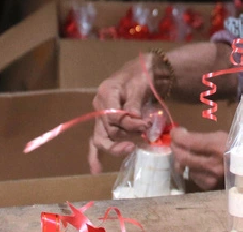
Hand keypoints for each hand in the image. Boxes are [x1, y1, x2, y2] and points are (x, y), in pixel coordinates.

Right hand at [89, 57, 152, 173]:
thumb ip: (134, 104)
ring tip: (129, 148)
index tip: (146, 124)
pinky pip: (97, 140)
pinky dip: (95, 155)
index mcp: (107, 93)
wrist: (144, 71)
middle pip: (107, 129)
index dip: (130, 124)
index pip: (114, 117)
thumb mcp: (140, 86)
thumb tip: (133, 120)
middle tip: (140, 138)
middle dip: (125, 135)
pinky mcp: (105, 122)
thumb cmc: (142, 76)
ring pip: (102, 137)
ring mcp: (101, 115)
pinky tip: (95, 169)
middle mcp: (99, 105)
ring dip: (117, 145)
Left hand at [170, 128, 227, 189]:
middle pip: (183, 157)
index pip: (188, 142)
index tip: (175, 132)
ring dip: (182, 160)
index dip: (177, 136)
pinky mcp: (210, 185)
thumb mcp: (220, 135)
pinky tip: (197, 166)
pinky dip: (192, 170)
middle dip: (175, 148)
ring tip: (186, 154)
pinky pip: (193, 177)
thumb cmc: (235, 145)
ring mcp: (211, 176)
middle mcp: (212, 163)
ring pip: (186, 168)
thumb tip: (182, 137)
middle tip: (175, 143)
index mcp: (217, 146)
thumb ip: (201, 138)